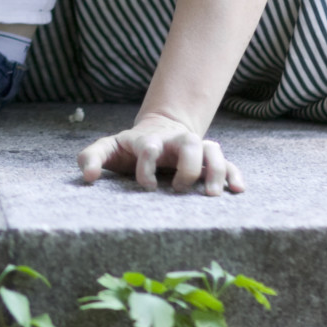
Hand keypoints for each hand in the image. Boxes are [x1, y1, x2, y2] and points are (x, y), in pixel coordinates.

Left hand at [77, 112, 243, 195]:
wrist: (158, 132)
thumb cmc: (130, 148)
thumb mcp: (109, 148)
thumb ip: (91, 158)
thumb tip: (87, 177)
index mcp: (148, 140)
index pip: (150, 146)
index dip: (148, 164)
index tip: (147, 186)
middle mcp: (174, 142)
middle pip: (188, 142)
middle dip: (186, 165)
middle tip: (178, 189)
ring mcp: (194, 148)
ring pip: (211, 150)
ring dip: (213, 170)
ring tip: (210, 195)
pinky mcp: (207, 159)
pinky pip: (227, 163)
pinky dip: (234, 174)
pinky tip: (238, 190)